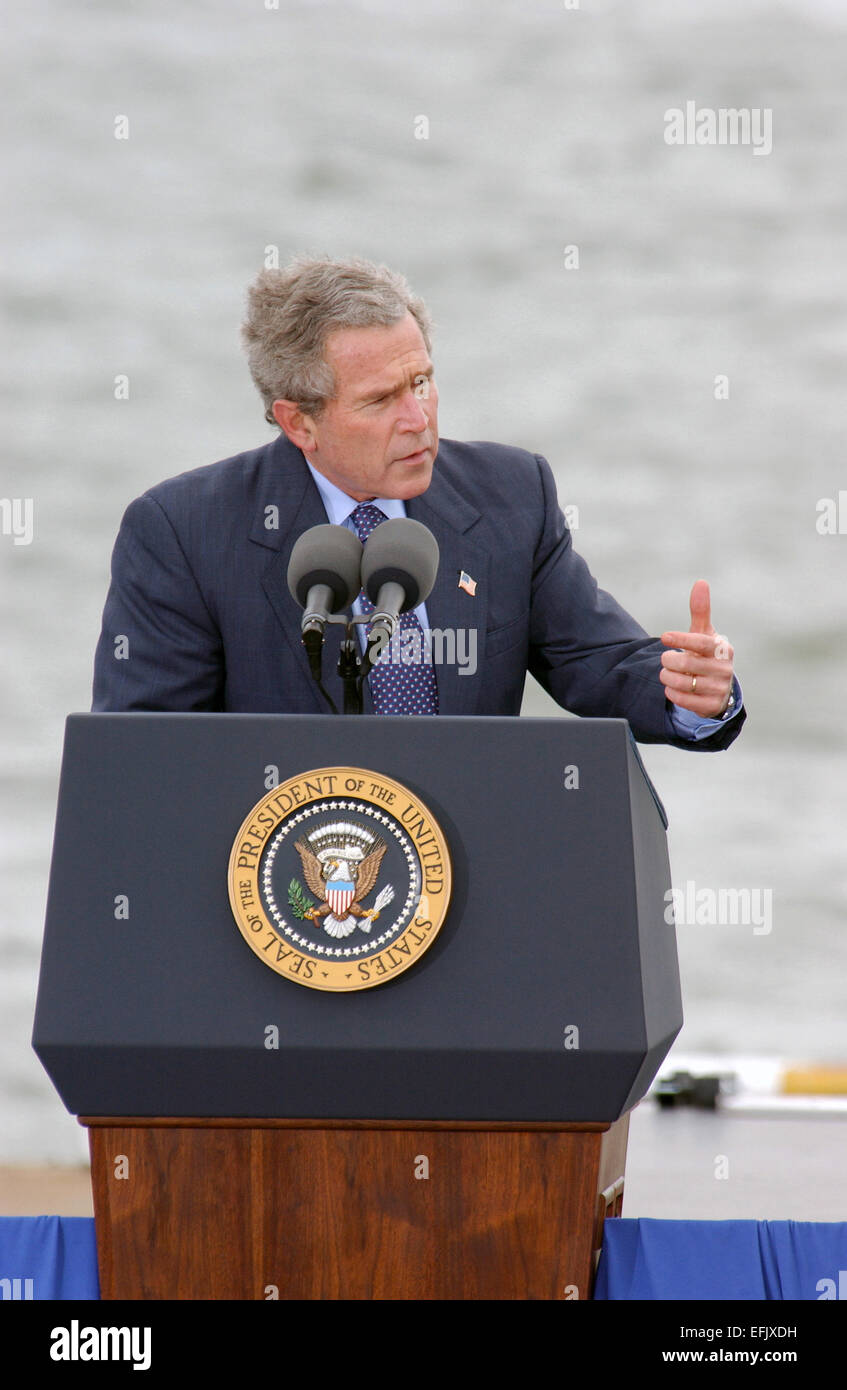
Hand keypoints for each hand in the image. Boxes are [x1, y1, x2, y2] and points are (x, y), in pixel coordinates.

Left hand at [660, 580, 734, 717]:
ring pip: (683, 682)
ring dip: (668, 678)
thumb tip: (701, 582)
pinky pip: (683, 700)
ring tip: (668, 674)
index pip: (701, 642)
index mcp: (722, 649)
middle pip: (687, 663)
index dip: (681, 639)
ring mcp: (719, 688)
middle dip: (669, 661)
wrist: (718, 687)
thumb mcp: (704, 633)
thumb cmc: (707, 654)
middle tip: (666, 659)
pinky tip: (673, 688)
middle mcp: (724, 669)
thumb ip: (701, 610)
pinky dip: (672, 693)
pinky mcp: (711, 706)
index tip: (664, 636)